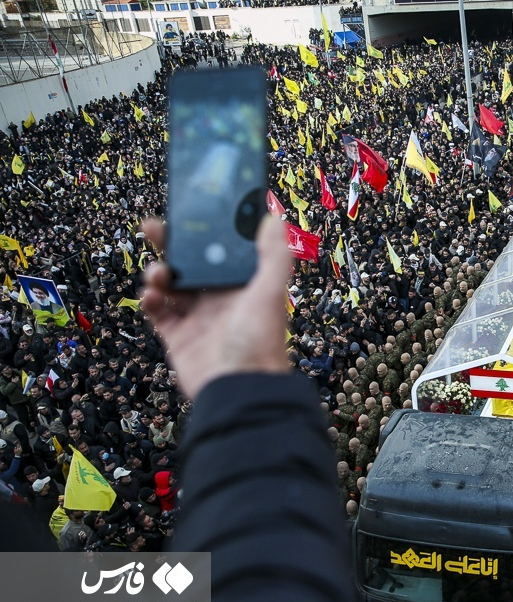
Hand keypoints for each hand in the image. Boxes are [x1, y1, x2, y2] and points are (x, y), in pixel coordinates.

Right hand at [140, 215, 290, 399]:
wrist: (239, 388)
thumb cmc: (260, 341)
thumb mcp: (271, 293)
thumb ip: (273, 255)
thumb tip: (274, 218)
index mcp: (243, 285)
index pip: (220, 251)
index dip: (204, 232)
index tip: (188, 212)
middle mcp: (220, 298)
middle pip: (190, 263)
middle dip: (170, 244)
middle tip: (152, 227)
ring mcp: (198, 317)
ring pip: (171, 285)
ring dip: (159, 272)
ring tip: (159, 274)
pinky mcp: (178, 336)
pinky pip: (158, 312)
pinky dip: (150, 301)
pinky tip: (151, 296)